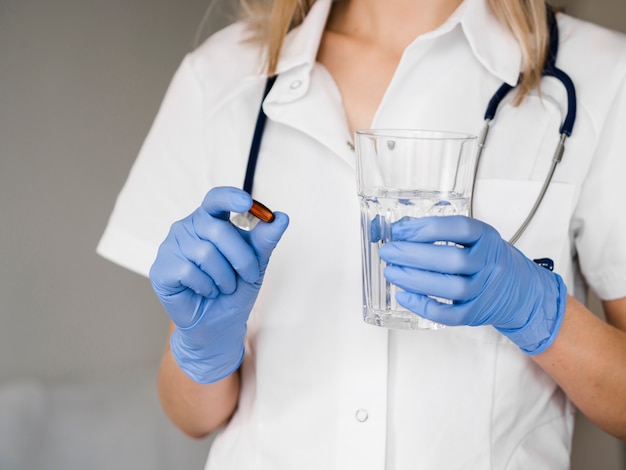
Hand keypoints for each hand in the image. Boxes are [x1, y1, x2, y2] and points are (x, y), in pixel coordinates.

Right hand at [149, 186, 288, 382]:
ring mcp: (171, 247)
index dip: (230, 197)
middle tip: (248, 276)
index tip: (247, 202)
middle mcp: (187, 228)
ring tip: (224, 287)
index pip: (216, 199)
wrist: (219, 325)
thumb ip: (266, 240)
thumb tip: (282, 217)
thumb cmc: (235, 290)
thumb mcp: (256, 264)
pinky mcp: (162, 269)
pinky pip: (189, 271)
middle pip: (218, 229)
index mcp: (210, 220)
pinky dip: (206, 286)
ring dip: (224, 277)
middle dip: (241, 257)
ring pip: (205, 253)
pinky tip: (205, 292)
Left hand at [379, 216, 566, 353]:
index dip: (426, 228)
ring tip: (391, 272)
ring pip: (450, 287)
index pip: (459, 228)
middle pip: (452, 259)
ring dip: (414, 280)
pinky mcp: (476, 313)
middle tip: (388, 251)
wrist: (520, 290)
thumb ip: (441, 232)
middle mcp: (489, 263)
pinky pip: (449, 314)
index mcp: (487, 238)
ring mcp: (484, 290)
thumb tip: (400, 229)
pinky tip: (404, 296)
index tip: (399, 229)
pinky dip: (423, 306)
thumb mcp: (474, 238)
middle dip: (413, 254)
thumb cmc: (488, 259)